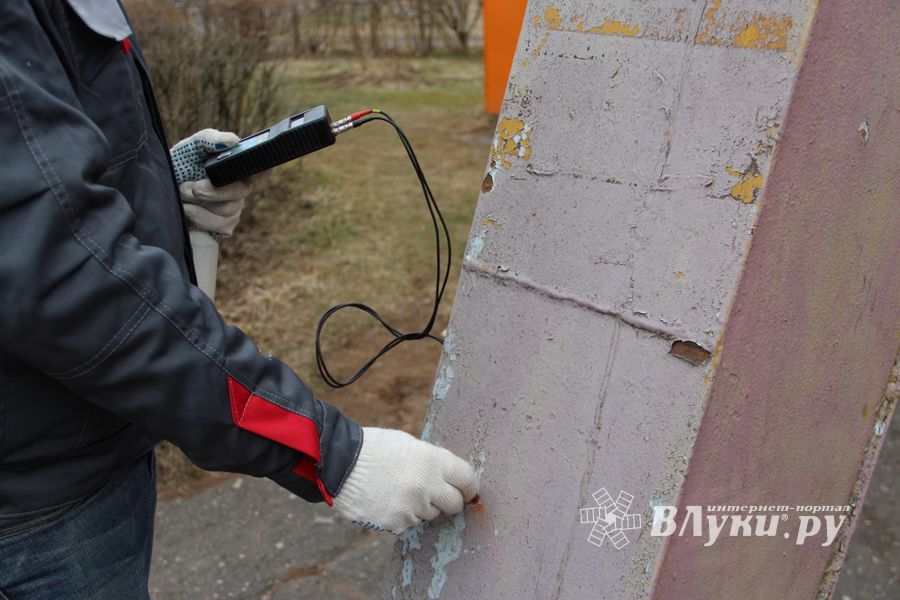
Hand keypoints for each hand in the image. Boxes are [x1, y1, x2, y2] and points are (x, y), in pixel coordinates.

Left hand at [170, 128, 254, 236]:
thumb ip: (209, 138)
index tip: (264, 168)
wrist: (162, 192)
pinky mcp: (224, 226)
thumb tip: (232, 141)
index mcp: (237, 168)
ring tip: (182, 195)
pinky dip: (198, 217)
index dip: (265, 170)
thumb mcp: (191, 147)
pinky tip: (186, 210)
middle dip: (214, 191)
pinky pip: (220, 226)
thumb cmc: (180, 166)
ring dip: (200, 204)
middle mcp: (239, 188)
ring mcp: (233, 209)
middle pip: (242, 191)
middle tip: (192, 187)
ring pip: (229, 211)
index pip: (262, 169)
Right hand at [332, 427, 478, 533]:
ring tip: (401, 491)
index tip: (467, 490)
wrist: (339, 464)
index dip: (469, 486)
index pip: (468, 479)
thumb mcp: (409, 445)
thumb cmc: (374, 449)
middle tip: (438, 495)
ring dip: (423, 507)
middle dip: (450, 501)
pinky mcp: (397, 524)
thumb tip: (451, 479)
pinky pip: (410, 523)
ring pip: (431, 515)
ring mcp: (412, 507)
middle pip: (455, 504)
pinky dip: (404, 515)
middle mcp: (426, 486)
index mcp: (432, 461)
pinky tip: (388, 500)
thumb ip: (432, 463)